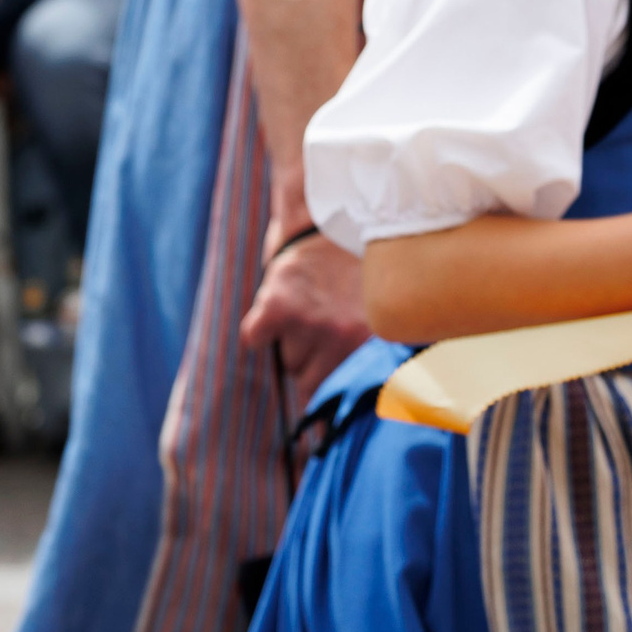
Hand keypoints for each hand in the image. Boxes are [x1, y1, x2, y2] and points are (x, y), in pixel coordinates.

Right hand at [239, 193, 370, 406]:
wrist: (332, 213)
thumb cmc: (359, 268)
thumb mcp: (377, 313)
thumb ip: (370, 354)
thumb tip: (358, 406)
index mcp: (370, 343)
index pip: (344, 395)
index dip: (333, 403)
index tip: (327, 418)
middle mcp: (342, 337)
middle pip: (310, 382)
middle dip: (312, 366)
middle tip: (321, 334)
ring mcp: (310, 322)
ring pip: (287, 362)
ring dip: (291, 345)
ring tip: (306, 311)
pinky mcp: (277, 305)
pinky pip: (255, 337)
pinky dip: (258, 330)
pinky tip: (273, 314)